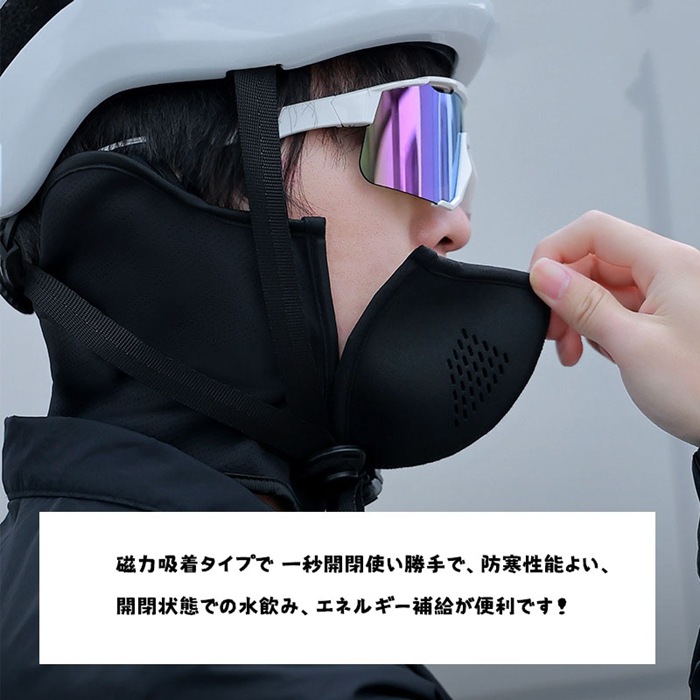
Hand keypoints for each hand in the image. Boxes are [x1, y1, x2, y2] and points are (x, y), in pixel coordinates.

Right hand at [529, 210, 699, 445]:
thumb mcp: (631, 344)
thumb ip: (583, 304)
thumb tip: (545, 275)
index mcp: (668, 264)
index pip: (594, 231)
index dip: (556, 253)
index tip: (537, 285)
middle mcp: (669, 272)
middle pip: (594, 259)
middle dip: (564, 293)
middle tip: (555, 329)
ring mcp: (667, 295)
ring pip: (602, 285)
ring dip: (578, 314)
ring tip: (575, 347)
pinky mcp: (663, 317)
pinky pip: (617, 307)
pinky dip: (597, 327)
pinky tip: (600, 349)